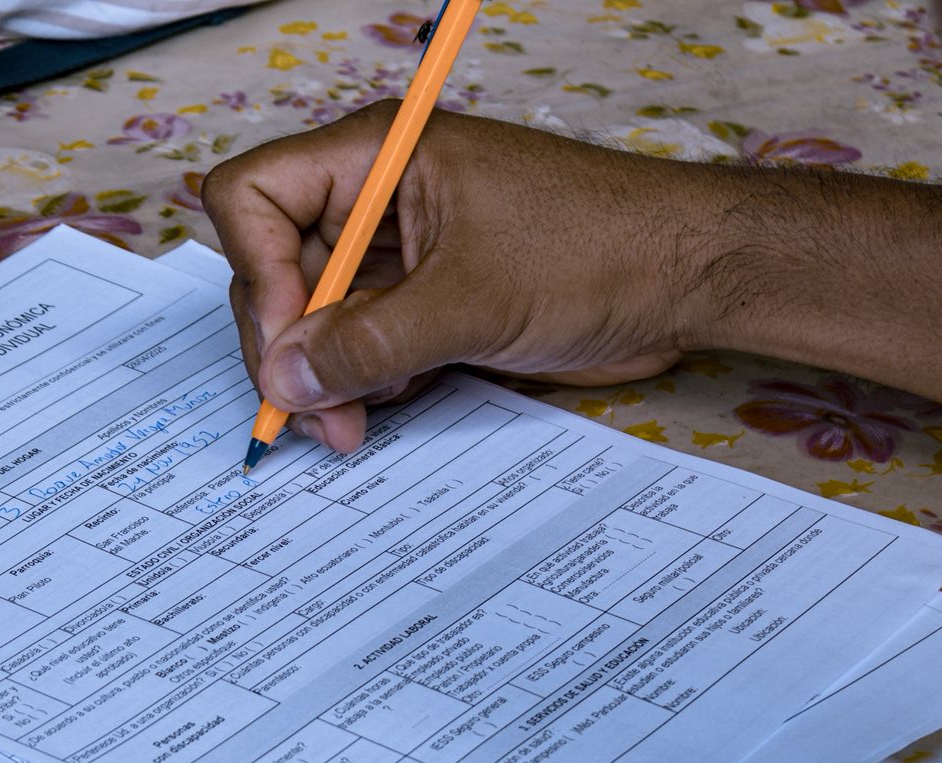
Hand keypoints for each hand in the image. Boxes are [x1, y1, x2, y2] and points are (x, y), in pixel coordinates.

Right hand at [202, 104, 733, 451]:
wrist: (685, 280)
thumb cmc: (599, 250)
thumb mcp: (471, 301)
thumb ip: (368, 345)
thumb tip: (284, 382)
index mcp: (378, 157)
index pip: (257, 196)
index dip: (259, 272)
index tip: (290, 342)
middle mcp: (375, 200)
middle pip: (275, 270)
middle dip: (287, 347)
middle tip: (311, 415)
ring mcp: (398, 256)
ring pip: (313, 321)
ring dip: (321, 380)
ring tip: (350, 426)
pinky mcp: (424, 304)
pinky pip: (359, 347)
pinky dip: (359, 385)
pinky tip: (386, 406)